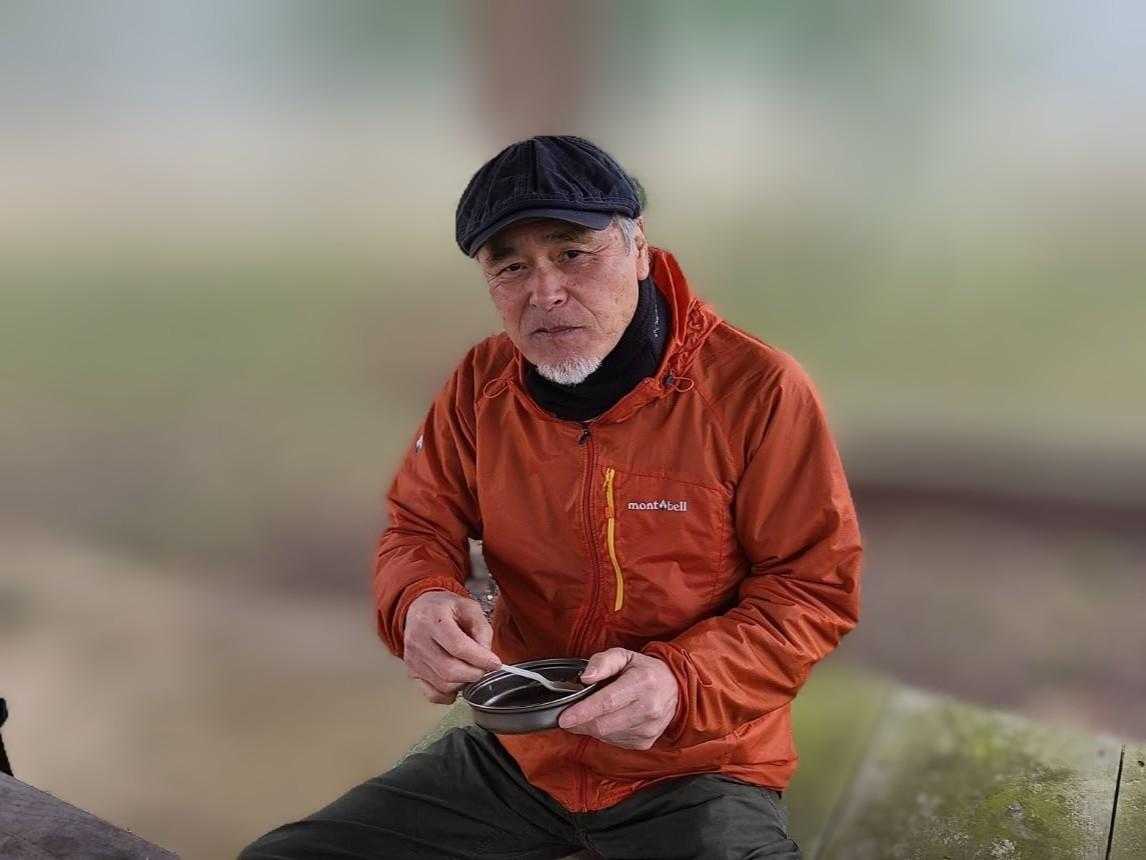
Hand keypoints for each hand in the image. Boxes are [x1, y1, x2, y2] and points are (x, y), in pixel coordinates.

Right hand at [403, 591, 500, 703]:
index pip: (458, 646)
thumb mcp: (469, 607)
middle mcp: (419, 640)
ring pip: (443, 684)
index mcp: (434, 619)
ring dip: (464, 682)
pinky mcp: (412, 671)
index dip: (480, 659)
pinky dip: (449, 694)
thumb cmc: (445, 608)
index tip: (496, 663)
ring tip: (470, 669)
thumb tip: (487, 656)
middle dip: (474, 673)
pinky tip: (457, 682)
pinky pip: (432, 694)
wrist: (419, 609)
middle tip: (484, 667)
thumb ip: (482, 629)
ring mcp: (413, 658)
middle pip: (449, 670)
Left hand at [557, 648, 677, 749]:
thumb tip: (586, 677)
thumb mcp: (624, 655)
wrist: (675, 688)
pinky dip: (604, 733)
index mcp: (643, 683)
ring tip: (591, 713)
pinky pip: (614, 742)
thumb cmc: (644, 670)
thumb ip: (603, 662)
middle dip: (581, 722)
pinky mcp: (645, 741)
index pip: (607, 702)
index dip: (583, 711)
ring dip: (591, 727)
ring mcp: (648, 728)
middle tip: (569, 716)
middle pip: (604, 724)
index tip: (564, 717)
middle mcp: (649, 708)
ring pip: (607, 735)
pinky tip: (608, 720)